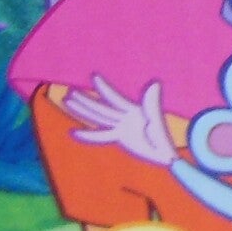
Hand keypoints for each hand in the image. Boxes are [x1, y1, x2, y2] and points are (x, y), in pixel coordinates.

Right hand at [63, 78, 177, 166]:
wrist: (163, 153)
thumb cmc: (161, 135)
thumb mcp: (155, 117)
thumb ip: (151, 102)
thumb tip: (155, 83)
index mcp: (132, 110)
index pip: (114, 98)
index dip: (104, 88)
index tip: (94, 77)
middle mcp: (124, 116)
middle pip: (100, 108)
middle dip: (85, 101)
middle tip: (69, 92)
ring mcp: (121, 126)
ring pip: (98, 117)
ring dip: (83, 111)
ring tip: (68, 103)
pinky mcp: (119, 136)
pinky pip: (101, 135)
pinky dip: (88, 135)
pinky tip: (74, 132)